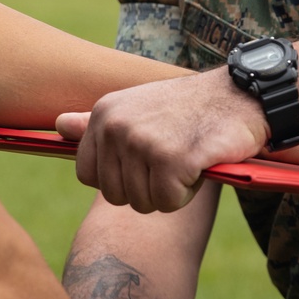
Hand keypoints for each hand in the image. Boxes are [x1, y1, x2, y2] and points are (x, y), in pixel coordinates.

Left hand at [58, 71, 268, 212]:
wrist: (240, 96)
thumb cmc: (188, 107)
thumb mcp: (136, 107)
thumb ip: (95, 123)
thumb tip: (58, 126)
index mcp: (104, 114)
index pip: (88, 176)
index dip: (120, 178)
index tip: (145, 160)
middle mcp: (117, 126)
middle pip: (116, 195)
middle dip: (147, 188)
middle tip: (173, 157)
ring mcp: (144, 142)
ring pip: (142, 202)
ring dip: (170, 191)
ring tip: (187, 157)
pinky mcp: (172, 159)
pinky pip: (167, 201)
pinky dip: (187, 192)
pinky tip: (199, 163)